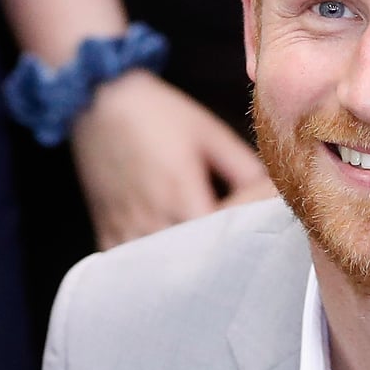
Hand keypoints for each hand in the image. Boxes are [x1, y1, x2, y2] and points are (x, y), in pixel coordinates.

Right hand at [69, 70, 275, 249]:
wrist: (98, 98)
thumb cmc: (155, 112)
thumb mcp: (208, 132)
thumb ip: (242, 167)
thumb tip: (271, 193)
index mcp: (181, 195)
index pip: (222, 239)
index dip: (243, 239)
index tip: (255, 232)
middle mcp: (152, 219)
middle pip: (193, 264)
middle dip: (215, 262)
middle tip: (233, 258)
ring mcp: (126, 228)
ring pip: (160, 271)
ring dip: (181, 268)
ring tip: (200, 264)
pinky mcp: (106, 231)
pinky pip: (130, 267)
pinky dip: (147, 268)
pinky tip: (162, 261)